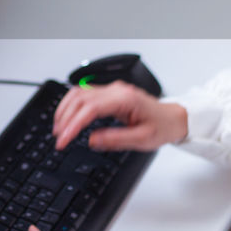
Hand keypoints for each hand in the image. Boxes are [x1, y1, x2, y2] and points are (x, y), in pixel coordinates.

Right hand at [53, 82, 186, 151]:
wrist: (172, 118)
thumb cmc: (161, 127)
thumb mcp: (141, 140)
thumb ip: (115, 139)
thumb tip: (91, 140)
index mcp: (125, 99)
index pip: (89, 109)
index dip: (73, 125)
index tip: (64, 140)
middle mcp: (116, 90)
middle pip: (79, 98)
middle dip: (64, 118)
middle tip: (59, 138)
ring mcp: (111, 89)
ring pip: (78, 93)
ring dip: (65, 110)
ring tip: (59, 128)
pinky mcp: (109, 93)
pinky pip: (84, 94)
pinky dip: (71, 106)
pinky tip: (67, 117)